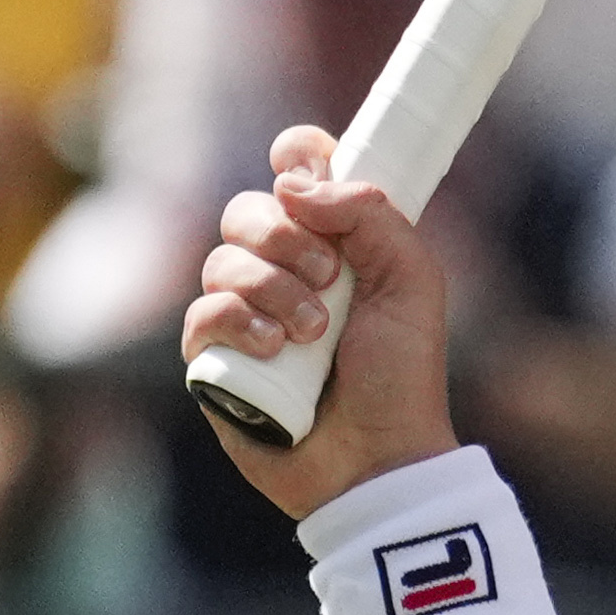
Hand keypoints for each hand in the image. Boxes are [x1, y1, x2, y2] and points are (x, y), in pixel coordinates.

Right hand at [186, 124, 462, 514]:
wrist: (378, 457)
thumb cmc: (402, 374)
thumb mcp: (412, 280)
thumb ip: (370, 212)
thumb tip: (297, 182)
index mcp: (336, 242)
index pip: (297, 172)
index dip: (296, 157)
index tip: (304, 168)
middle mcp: (285, 270)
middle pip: (248, 209)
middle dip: (284, 236)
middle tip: (330, 277)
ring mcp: (246, 313)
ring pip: (222, 260)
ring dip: (273, 289)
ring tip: (314, 333)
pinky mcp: (215, 358)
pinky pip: (203, 313)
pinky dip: (240, 324)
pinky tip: (276, 352)